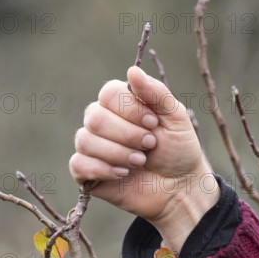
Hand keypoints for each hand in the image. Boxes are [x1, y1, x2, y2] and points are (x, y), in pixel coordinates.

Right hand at [69, 66, 219, 251]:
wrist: (180, 188)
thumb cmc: (178, 149)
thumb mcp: (175, 117)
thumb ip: (155, 92)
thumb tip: (132, 70)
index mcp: (120, 104)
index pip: (108, 93)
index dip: (129, 109)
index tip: (153, 123)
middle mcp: (102, 122)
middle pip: (94, 117)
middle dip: (127, 134)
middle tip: (149, 145)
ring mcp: (92, 147)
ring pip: (86, 140)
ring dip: (118, 153)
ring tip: (140, 162)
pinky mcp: (87, 172)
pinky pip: (78, 163)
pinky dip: (103, 169)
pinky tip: (123, 173)